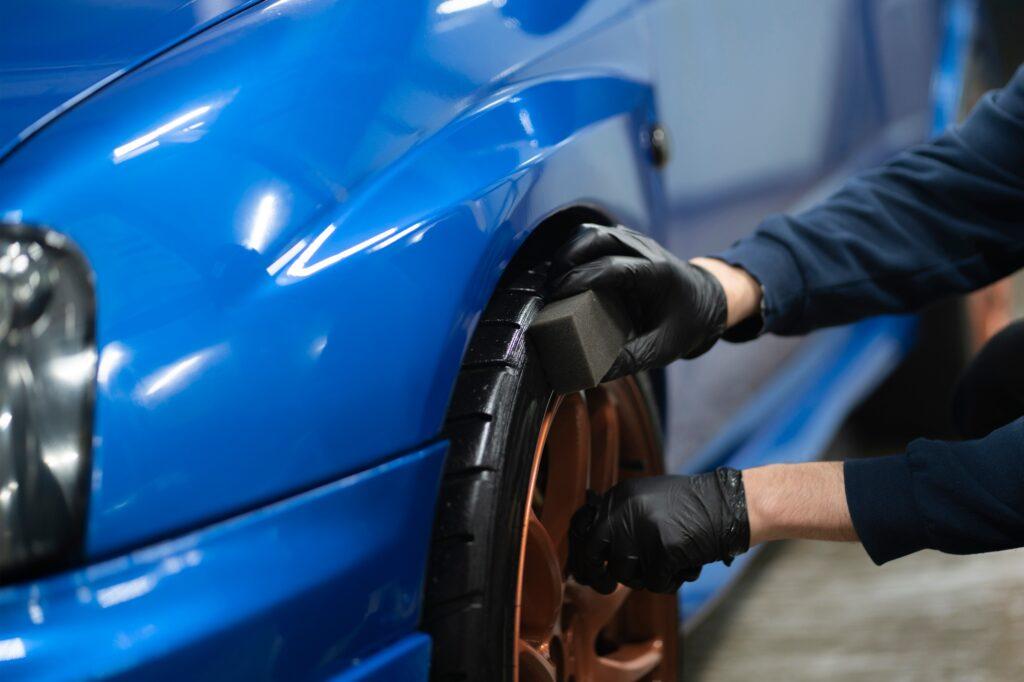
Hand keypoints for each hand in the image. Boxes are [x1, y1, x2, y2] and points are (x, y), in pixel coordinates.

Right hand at [548, 224, 727, 379]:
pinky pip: (595, 237)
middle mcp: (646, 250)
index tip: (557, 296)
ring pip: (593, 232)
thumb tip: (591, 373)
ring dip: (568, 251)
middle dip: (567, 259)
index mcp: (658, 274)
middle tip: (550, 289)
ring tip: (553, 280)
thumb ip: (629, 360)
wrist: (708, 300)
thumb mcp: (663, 349)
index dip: (581, 278)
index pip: (612, 266)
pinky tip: (565, 273)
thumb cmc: (686, 324)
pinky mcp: (626, 243)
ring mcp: (636, 242)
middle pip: (597, 237)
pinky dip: (575, 250)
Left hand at [568, 470, 749, 593]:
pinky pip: (656, 583)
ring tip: (668, 561)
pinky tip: (686, 565)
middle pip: (594, 557)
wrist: (727, 504)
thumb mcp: (645, 499)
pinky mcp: (663, 550)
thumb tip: (593, 551)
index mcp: (618, 497)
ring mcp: (643, 531)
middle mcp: (624, 512)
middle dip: (598, 578)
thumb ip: (620, 519)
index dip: (581, 556)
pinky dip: (671, 581)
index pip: (582, 530)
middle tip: (606, 586)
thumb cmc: (689, 506)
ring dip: (646, 577)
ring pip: (627, 575)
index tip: (584, 572)